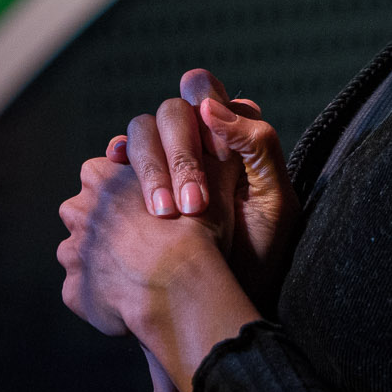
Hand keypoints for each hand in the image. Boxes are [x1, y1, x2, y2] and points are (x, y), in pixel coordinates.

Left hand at [57, 148, 230, 338]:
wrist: (178, 292)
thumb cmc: (194, 235)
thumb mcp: (211, 182)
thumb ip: (204, 158)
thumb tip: (216, 143)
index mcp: (100, 175)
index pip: (102, 172)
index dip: (128, 189)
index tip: (150, 207)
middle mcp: (77, 209)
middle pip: (87, 211)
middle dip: (109, 223)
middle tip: (145, 239)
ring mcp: (71, 251)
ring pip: (83, 250)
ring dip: (104, 258)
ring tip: (140, 271)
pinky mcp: (73, 290)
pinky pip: (86, 288)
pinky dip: (103, 293)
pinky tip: (131, 295)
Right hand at [110, 69, 299, 311]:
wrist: (235, 298)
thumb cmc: (263, 253)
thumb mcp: (276, 199)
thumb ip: (257, 145)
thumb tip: (210, 106)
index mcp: (232, 133)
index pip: (205, 93)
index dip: (203, 104)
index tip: (213, 143)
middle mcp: (195, 140)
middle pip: (170, 114)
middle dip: (178, 155)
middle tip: (193, 203)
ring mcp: (162, 162)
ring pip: (140, 135)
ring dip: (150, 169)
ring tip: (166, 214)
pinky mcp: (138, 187)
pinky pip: (117, 165)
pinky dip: (116, 170)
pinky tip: (120, 189)